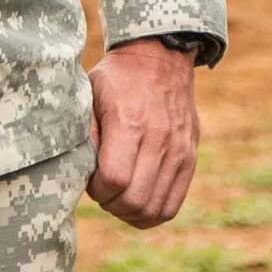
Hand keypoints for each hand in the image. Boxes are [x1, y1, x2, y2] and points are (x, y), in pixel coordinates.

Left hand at [87, 38, 199, 226]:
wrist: (160, 57)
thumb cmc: (117, 78)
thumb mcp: (90, 96)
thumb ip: (86, 135)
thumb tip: (81, 173)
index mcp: (130, 121)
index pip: (115, 180)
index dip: (96, 190)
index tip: (91, 179)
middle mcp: (159, 137)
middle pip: (135, 200)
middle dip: (111, 205)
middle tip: (102, 191)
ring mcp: (179, 149)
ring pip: (154, 208)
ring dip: (130, 214)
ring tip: (118, 199)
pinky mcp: (189, 156)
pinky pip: (173, 203)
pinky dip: (152, 213)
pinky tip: (137, 204)